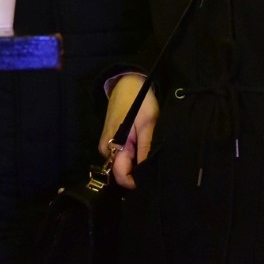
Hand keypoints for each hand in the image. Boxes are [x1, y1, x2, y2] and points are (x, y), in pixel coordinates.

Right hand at [101, 74, 158, 189]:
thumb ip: (145, 148)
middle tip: (156, 155)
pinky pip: (125, 156)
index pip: (122, 177)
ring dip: (139, 161)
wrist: (127, 84)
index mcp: (113, 147)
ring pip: (126, 165)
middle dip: (140, 169)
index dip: (138, 180)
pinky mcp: (113, 142)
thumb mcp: (147, 123)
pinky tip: (144, 143)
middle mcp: (107, 150)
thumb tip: (147, 173)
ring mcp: (109, 146)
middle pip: (124, 172)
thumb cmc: (138, 101)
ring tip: (151, 146)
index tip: (154, 174)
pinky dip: (136, 154)